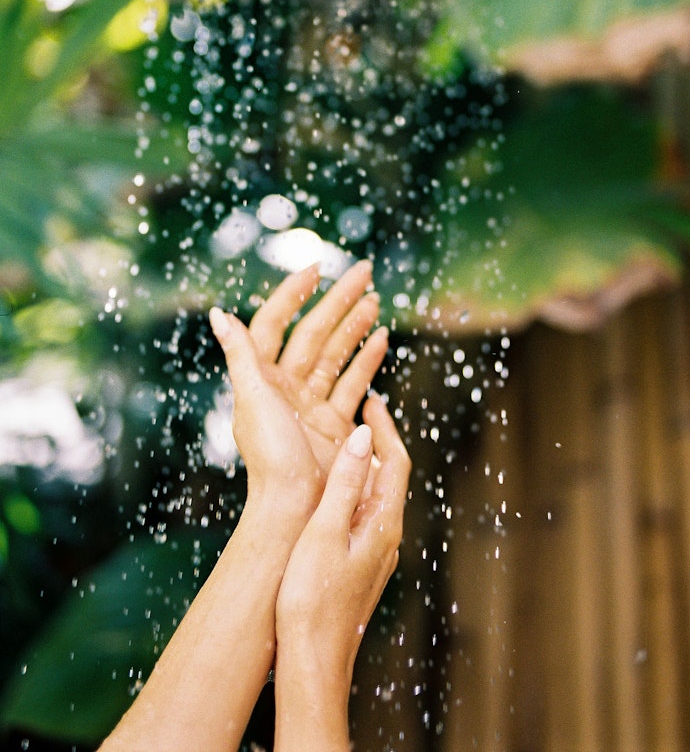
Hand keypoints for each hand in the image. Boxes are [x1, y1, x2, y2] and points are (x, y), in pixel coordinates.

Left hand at [209, 261, 388, 519]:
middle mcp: (285, 386)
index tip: (316, 269)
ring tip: (376, 300)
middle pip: (314, 332)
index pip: (274, 323)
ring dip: (355, 325)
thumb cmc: (270, 457)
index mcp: (261, 377)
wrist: (295, 508)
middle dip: (339, 300)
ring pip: (336, 352)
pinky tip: (381, 338)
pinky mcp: (334, 422)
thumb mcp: (252, 400)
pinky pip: (352, 382)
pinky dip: (367, 360)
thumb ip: (240, 354)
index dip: (293, 294)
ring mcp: (311, 403)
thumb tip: (219, 313)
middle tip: (365, 271)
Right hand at [274, 392, 410, 721]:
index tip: (372, 400)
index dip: (385, 428)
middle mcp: (386, 537)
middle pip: (390, 477)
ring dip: (366, 465)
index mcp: (382, 524)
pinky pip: (364, 517)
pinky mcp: (359, 568)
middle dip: (378, 441)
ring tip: (346, 440)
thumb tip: (362, 436)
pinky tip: (333, 493)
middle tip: (362, 410)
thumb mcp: (323, 532)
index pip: (394, 462)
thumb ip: (344, 483)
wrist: (312, 663)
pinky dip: (354, 490)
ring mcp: (374, 555)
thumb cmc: (312, 601)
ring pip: (376, 497)